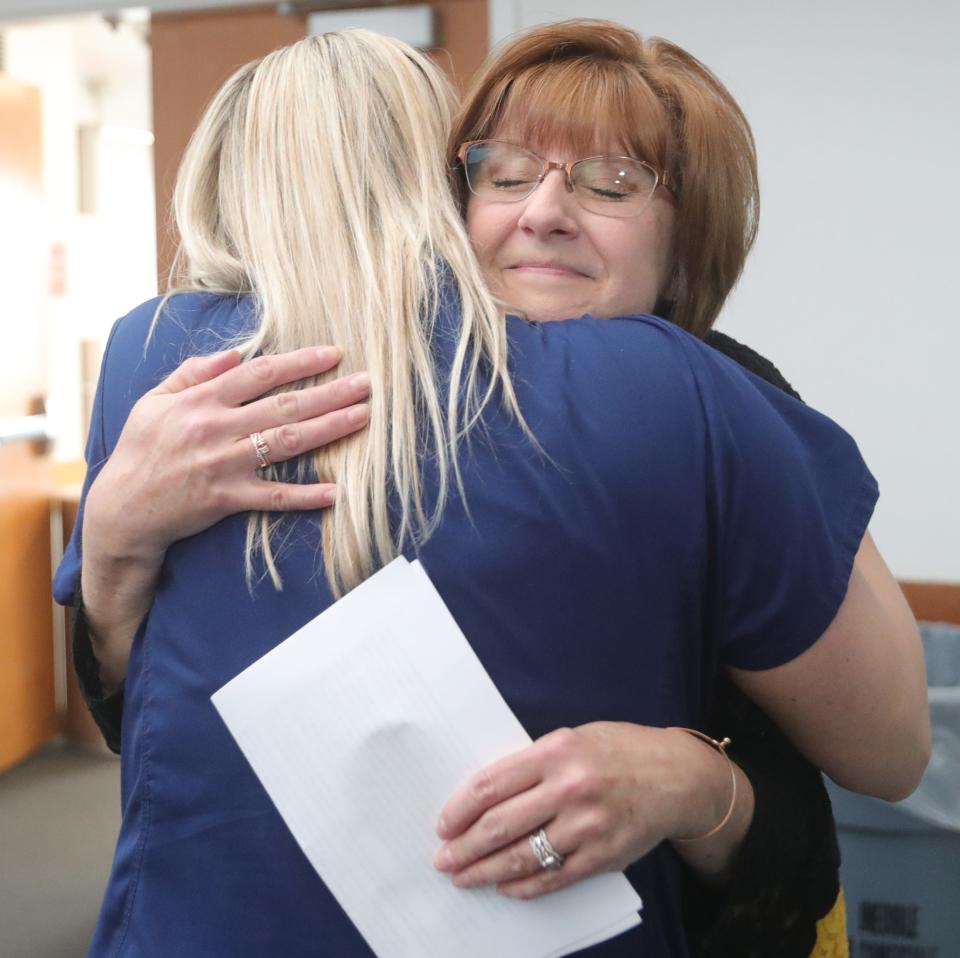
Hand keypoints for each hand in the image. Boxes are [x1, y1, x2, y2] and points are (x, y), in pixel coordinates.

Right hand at [84, 345, 369, 561]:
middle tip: (367, 384)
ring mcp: (225, 464)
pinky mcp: (228, 498)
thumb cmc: (143, 449)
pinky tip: (336, 491)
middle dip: (329, 392)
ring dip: (329, 429)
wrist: (123, 508)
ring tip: (363, 417)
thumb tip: (237, 352)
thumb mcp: (156, 400)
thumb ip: (195, 372)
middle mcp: (217, 428)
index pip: (260, 373)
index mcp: (202, 400)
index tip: (334, 354)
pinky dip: (305, 495)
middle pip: (284, 404)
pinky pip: (274, 496)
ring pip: (286, 442)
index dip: (300, 362)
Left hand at [433, 723, 733, 898]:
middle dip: (464, 847)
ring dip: (485, 872)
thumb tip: (485, 797)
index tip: (443, 824)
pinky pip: (554, 878)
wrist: (677, 776)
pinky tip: (505, 887)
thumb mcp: (572, 739)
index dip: (459, 809)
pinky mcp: (604, 856)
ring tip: (464, 878)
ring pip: (522, 857)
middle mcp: (569, 788)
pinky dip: (524, 887)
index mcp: (555, 752)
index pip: (491, 784)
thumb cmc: (618, 751)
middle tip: (443, 860)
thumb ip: (533, 764)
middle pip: (499, 825)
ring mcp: (587, 826)